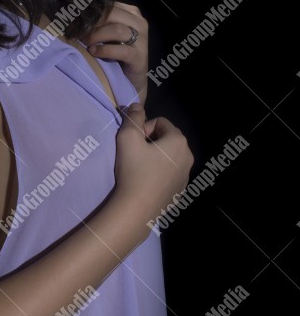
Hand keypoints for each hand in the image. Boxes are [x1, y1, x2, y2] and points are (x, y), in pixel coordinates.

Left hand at [79, 1, 148, 105]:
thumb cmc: (115, 53)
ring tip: (86, 43)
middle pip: (112, 14)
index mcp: (131, 13)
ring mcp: (142, 40)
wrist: (130, 79)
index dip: (91, 12)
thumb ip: (99, 22)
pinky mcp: (140, 56)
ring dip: (97, 36)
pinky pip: (122, 50)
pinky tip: (94, 52)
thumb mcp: (107, 34)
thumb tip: (76, 13)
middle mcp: (139, 23)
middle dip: (92, 23)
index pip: (109, 5)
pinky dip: (104, 50)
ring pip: (117, 30)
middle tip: (78, 32)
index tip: (75, 19)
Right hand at [112, 105, 193, 230]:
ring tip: (139, 168)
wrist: (136, 209)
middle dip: (151, 141)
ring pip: (170, 157)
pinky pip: (170, 174)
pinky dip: (159, 174)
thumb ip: (133, 117)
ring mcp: (186, 176)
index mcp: (178, 141)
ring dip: (156, 157)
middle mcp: (188, 157)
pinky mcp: (180, 192)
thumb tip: (137, 105)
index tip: (134, 141)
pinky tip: (145, 182)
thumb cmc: (133, 170)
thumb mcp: (128, 137)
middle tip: (135, 153)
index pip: (161, 122)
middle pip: (167, 139)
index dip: (144, 127)